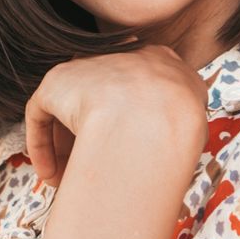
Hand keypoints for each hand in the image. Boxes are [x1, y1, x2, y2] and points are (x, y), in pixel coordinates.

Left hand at [23, 46, 207, 185]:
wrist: (160, 114)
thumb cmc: (182, 122)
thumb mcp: (196, 113)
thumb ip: (179, 118)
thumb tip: (174, 142)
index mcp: (156, 61)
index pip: (131, 90)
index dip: (124, 124)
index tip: (123, 153)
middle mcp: (117, 57)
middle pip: (97, 99)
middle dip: (91, 136)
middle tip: (92, 169)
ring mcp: (86, 66)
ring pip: (69, 110)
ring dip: (65, 149)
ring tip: (67, 180)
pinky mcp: (56, 81)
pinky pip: (42, 114)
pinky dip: (43, 147)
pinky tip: (51, 175)